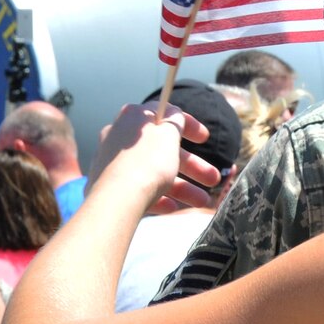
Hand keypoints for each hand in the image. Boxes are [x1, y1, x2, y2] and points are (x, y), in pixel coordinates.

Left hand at [89, 104, 218, 212]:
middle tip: (213, 178)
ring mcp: (113, 163)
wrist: (117, 200)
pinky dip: (159, 197)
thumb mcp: (169, 136)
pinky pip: (139, 189)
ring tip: (203, 202)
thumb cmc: (147, 163)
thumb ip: (174, 121)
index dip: (188, 125)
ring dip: (182, 187)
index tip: (205, 138)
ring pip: (154, 172)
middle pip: (162, 150)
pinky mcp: (110, 187)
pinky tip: (173, 209)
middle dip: (192, 166)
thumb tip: (173, 114)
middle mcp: (119, 136)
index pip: (164, 114)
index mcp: (134, 118)